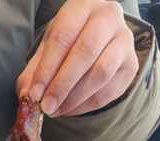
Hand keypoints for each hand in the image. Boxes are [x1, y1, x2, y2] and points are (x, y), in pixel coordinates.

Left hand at [17, 0, 138, 116]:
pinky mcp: (131, 64)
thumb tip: (28, 96)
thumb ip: (35, 71)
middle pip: (85, 52)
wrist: (98, 40)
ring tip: (57, 110)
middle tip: (47, 106)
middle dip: (62, 84)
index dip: (47, 69)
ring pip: (101, 72)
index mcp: (83, 5)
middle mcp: (109, 16)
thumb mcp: (48, 49)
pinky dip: (87, 105)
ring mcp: (125, 40)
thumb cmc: (68, 42)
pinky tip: (70, 109)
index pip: (63, 37)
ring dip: (75, 97)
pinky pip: (109, 90)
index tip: (35, 94)